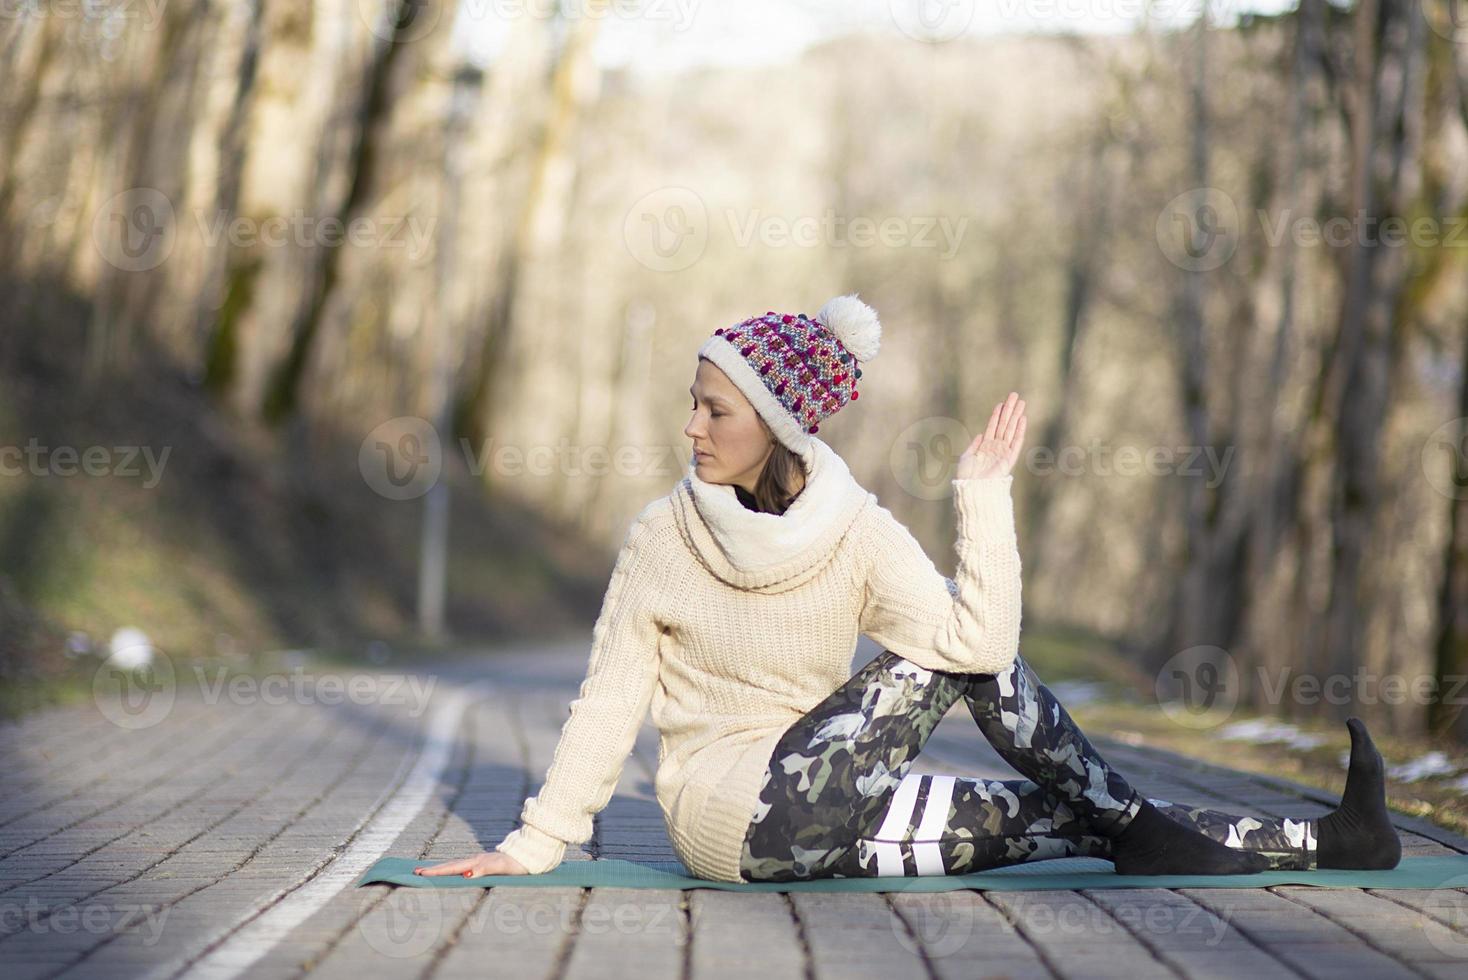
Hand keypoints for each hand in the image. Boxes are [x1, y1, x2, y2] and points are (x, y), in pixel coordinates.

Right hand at [413, 849, 528, 878]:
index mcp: (476, 862)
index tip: (420, 873)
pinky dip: (453, 869)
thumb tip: (466, 874)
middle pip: (451, 865)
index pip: (452, 868)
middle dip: (433, 869)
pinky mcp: (484, 863)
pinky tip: (453, 872)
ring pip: (456, 864)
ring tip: (428, 871)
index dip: (436, 871)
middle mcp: (475, 860)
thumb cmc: (517, 864)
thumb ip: (484, 869)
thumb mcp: (501, 867)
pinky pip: (464, 866)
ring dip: (442, 868)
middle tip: (416, 871)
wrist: (531, 854)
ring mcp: (479, 860)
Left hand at [956, 392, 1026, 480]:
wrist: (973, 488)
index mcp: (985, 446)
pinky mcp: (1009, 458)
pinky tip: (1022, 419)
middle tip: (1015, 396)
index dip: (997, 414)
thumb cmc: (967, 475)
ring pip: (1011, 429)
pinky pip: (1016, 441)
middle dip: (1010, 410)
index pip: (993, 426)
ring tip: (1021, 402)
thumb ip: (974, 445)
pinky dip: (1019, 430)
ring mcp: (1003, 451)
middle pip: (1004, 424)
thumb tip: (980, 434)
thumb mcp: (967, 457)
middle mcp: (996, 447)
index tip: (1002, 403)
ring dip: (1016, 415)